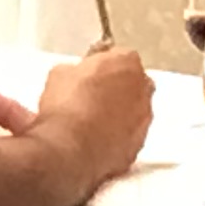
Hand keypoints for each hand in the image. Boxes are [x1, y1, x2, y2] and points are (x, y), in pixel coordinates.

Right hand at [33, 43, 156, 181]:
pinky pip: (127, 137)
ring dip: (116, 114)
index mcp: (127, 63)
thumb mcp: (59, 74)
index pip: (120, 57)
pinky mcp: (138, 145)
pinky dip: (115, 138)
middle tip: (90, 97)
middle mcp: (144, 89)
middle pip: (132, 84)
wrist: (70, 148)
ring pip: (132, 112)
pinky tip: (94, 141)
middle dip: (114, 89)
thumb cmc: (66, 106)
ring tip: (89, 123)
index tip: (88, 74)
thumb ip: (75, 70)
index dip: (101, 66)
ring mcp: (144, 119)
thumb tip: (74, 75)